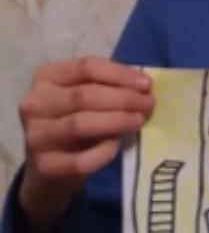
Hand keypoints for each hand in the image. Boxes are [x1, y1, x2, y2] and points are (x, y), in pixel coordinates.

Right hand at [18, 57, 153, 232]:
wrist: (50, 165)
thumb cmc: (75, 119)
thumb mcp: (85, 96)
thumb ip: (108, 86)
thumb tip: (144, 86)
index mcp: (47, 77)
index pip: (86, 67)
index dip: (120, 74)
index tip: (146, 84)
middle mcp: (35, 103)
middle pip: (84, 96)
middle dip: (123, 98)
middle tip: (148, 104)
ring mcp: (36, 136)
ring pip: (80, 124)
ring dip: (116, 121)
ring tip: (138, 120)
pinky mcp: (45, 165)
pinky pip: (80, 160)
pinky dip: (103, 152)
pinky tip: (116, 146)